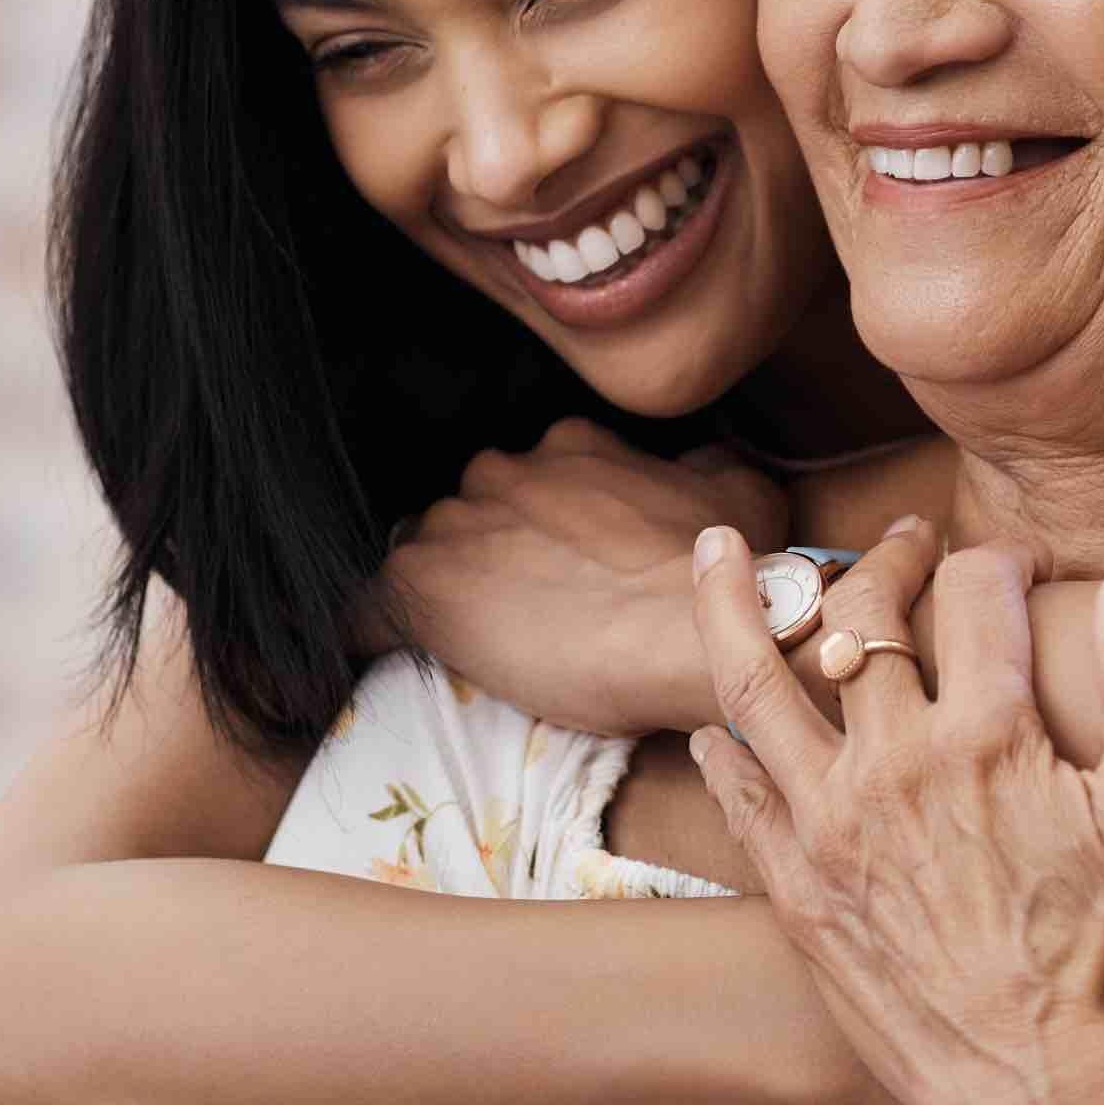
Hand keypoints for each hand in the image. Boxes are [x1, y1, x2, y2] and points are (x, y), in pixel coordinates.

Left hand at [382, 419, 786, 734]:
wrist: (692, 633)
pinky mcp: (420, 586)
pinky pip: (366, 610)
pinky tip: (376, 656)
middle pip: (472, 513)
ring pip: (423, 553)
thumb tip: (698, 464)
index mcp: (567, 447)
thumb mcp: (737, 492)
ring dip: (440, 590)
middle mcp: (501, 473)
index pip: (529, 480)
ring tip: (468, 641)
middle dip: (487, 555)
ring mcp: (455, 526)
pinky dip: (367, 631)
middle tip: (523, 610)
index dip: (540, 528)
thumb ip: (702, 468)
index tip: (560, 567)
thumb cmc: (721, 573)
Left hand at [687, 530, 1103, 1104]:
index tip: (1009, 562)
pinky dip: (720, 744)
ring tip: (716, 550)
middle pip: (863, 617)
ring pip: (755, 681)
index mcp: (990, 737)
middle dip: (884, 561)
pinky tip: (713, 725)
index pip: (975, 596)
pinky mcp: (795, 882)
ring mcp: (830, 821)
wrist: (1036, 1091)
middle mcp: (895, 763)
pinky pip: (736, 792)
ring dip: (731, 602)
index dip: (995, 560)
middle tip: (901, 542)